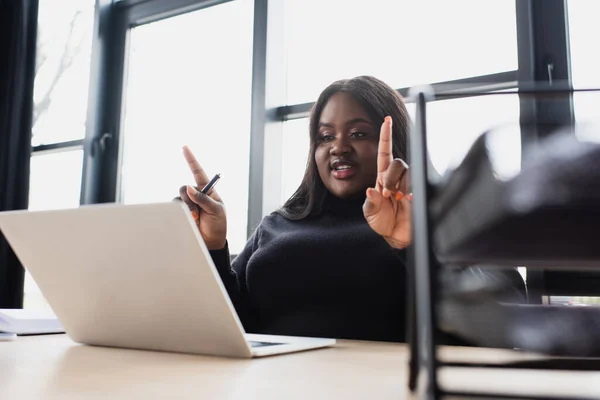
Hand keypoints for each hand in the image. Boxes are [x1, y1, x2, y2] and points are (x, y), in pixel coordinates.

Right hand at [178, 146, 226, 249]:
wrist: (211, 242)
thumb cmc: (217, 225)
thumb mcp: (216, 210)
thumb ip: (203, 199)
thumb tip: (189, 187)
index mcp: (208, 191)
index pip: (198, 172)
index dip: (191, 160)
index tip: (185, 148)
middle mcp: (196, 195)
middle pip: (184, 188)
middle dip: (189, 199)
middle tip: (197, 211)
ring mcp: (187, 204)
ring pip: (179, 199)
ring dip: (188, 209)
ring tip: (196, 219)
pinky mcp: (181, 213)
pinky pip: (175, 208)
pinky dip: (182, 214)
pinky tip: (191, 221)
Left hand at [363, 116, 411, 248]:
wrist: (397, 236)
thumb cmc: (383, 223)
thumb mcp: (370, 214)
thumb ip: (370, 203)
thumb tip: (371, 190)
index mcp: (382, 179)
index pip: (384, 153)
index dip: (385, 137)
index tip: (386, 120)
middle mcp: (396, 178)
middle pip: (398, 162)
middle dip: (391, 176)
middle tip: (388, 193)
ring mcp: (409, 184)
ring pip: (408, 171)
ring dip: (400, 185)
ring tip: (398, 199)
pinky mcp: (419, 191)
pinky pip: (418, 183)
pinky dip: (411, 192)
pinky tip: (408, 201)